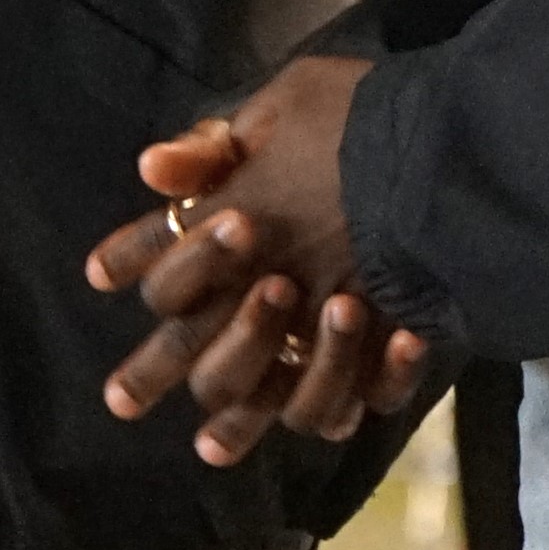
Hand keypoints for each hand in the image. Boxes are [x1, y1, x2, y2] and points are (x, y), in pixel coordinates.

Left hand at [88, 59, 431, 455]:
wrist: (449, 150)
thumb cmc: (362, 117)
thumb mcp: (282, 102)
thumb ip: (215, 144)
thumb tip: (150, 170)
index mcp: (236, 220)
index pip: (163, 255)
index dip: (129, 258)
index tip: (99, 273)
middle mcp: (267, 279)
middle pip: (194, 342)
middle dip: (151, 371)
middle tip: (120, 401)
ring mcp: (320, 320)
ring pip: (262, 391)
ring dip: (235, 418)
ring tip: (208, 447)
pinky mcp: (377, 341)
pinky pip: (346, 399)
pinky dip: (331, 412)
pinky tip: (316, 430)